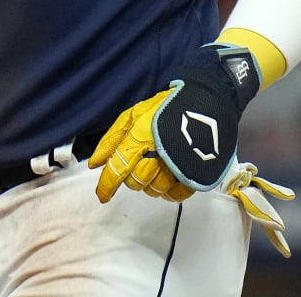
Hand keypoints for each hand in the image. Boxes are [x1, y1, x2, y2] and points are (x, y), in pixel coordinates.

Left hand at [90, 45, 259, 202]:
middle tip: (142, 162)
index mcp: (140, 138)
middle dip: (133, 177)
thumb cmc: (166, 107)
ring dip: (151, 183)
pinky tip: (170, 179)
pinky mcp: (194, 175)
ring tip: (158, 166)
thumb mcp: (134, 114)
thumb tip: (95, 164)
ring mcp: (177, 167)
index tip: (102, 196)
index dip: (107, 185)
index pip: (118, 169)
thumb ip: (112, 139)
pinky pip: (175, 196)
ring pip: (154, 190)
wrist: (206, 104)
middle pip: (136, 182)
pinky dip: (169, 192)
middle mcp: (157, 155)